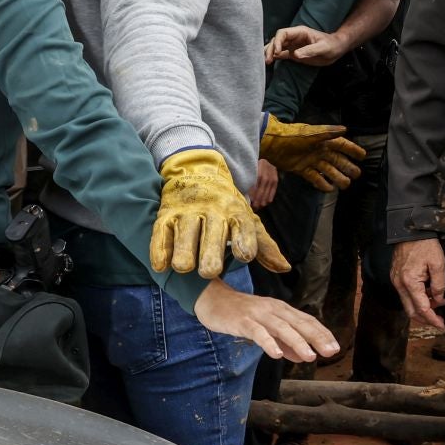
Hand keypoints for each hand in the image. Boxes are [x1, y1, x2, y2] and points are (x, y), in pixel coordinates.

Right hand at [150, 148, 289, 278]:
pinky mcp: (166, 215)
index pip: (243, 228)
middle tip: (209, 271)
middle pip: (212, 236)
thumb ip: (265, 247)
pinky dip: (160, 250)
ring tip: (185, 267)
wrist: (198, 173)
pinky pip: (161, 234)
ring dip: (184, 253)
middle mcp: (212, 212)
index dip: (245, 242)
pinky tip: (161, 265)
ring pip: (185, 235)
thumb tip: (284, 268)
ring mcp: (188, 213)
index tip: (245, 256)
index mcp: (236, 213)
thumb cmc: (226, 206)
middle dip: (210, 255)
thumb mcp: (248, 221)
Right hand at [195, 278, 337, 362]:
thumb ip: (284, 341)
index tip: (335, 347)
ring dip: (297, 342)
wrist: (212, 300)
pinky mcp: (242, 321)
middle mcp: (273, 309)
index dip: (322, 334)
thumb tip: (302, 356)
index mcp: (281, 309)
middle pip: (298, 323)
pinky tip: (277, 354)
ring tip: (309, 357)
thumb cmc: (241, 314)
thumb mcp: (266, 327)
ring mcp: (258, 314)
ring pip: (281, 328)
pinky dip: (269, 343)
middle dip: (316, 338)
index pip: (306, 321)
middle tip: (330, 352)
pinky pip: (257, 333)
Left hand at [260, 117, 364, 190]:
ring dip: (337, 177)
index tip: (363, 156)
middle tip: (356, 175)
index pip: (342, 145)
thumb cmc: (293, 136)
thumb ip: (328, 132)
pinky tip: (329, 189)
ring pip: (328, 170)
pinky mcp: (301, 169)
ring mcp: (311, 160)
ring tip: (345, 185)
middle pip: (338, 160)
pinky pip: (315, 177)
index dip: (353, 150)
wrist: (273, 144)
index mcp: (323, 141)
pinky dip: (322, 183)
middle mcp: (319, 151)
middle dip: (348, 167)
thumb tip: (346, 129)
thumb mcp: (311, 133)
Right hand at [265, 25, 350, 67]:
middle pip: (276, 40)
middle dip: (270, 48)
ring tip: (266, 62)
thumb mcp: (323, 48)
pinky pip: (281, 54)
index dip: (277, 41)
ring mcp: (292, 46)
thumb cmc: (331, 46)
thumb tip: (295, 54)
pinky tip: (270, 62)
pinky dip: (274, 57)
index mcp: (300, 32)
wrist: (336, 50)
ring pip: (276, 47)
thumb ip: (310, 51)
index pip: (283, 33)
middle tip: (268, 60)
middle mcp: (294, 38)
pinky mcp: (293, 54)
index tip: (277, 52)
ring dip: (270, 53)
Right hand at [392, 238, 444, 328]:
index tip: (441, 325)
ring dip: (421, 308)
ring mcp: (396, 281)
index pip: (422, 308)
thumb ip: (439, 285)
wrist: (411, 230)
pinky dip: (416, 299)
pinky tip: (428, 295)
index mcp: (410, 282)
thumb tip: (439, 300)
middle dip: (425, 319)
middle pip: (411, 311)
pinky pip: (405, 295)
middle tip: (438, 321)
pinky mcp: (396, 277)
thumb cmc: (425, 245)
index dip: (432, 319)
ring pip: (407, 304)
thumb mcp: (438, 264)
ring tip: (437, 305)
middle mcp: (399, 285)